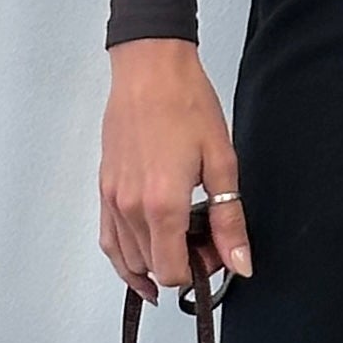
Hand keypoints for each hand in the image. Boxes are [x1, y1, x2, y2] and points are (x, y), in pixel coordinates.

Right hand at [98, 40, 253, 300]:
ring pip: (129, 261)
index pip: (173, 272)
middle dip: (182, 266)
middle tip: (205, 241)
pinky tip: (144, 257)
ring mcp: (112, 200)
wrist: (150, 70)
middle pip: (152, 269)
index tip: (216, 253)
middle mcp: (130, 209)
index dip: (199, 272)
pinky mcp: (103, 189)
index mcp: (162, 205)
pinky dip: (126, 257)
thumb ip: (228, 220)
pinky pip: (108, 241)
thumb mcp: (221, 162)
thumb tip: (239, 262)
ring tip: (181, 241)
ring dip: (155, 262)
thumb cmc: (186, 104)